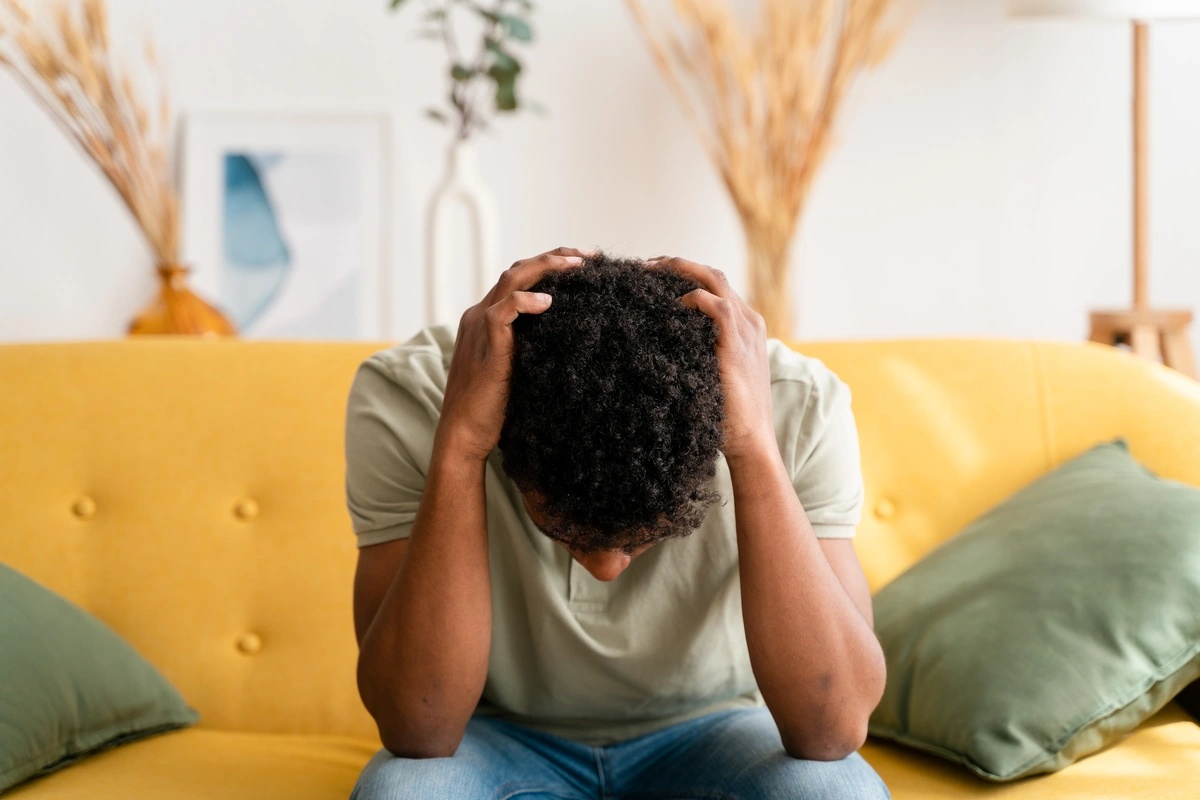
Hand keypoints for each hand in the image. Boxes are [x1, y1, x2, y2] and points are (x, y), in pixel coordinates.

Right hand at [436, 247, 587, 462]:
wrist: (465, 433)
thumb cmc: (492, 408)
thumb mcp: (517, 368)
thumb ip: (531, 347)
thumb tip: (565, 341)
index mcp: (486, 318)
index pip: (518, 278)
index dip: (549, 266)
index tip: (582, 264)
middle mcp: (479, 315)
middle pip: (517, 270)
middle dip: (555, 257)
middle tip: (589, 256)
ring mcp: (479, 327)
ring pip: (511, 280)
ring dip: (547, 267)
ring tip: (579, 264)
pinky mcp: (485, 344)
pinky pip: (503, 311)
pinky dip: (525, 302)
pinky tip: (549, 302)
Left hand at [648, 256, 774, 461]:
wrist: (751, 440)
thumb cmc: (727, 415)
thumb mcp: (711, 373)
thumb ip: (698, 353)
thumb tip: (663, 346)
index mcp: (745, 325)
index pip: (714, 284)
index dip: (683, 274)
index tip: (653, 276)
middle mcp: (749, 320)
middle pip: (712, 274)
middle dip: (676, 264)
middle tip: (643, 267)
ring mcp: (746, 329)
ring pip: (713, 279)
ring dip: (679, 270)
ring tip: (648, 273)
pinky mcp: (737, 343)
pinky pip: (715, 305)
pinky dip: (691, 298)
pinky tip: (669, 305)